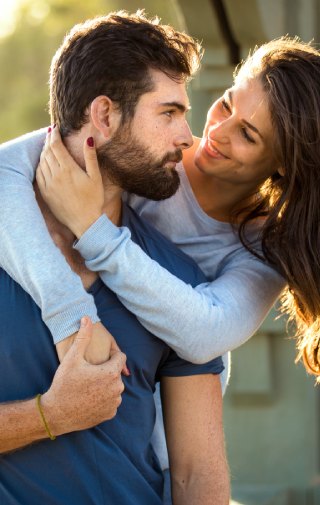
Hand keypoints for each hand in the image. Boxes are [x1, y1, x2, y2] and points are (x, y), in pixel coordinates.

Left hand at [36, 127, 103, 237]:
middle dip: (48, 140)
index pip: (56, 146)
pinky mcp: (45, 193)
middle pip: (47, 152)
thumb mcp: (96, 177)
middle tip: (51, 133)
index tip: (55, 128)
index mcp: (68, 169)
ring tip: (48, 146)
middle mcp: (56, 175)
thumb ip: (91, 157)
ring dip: (44, 151)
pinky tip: (44, 162)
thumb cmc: (94, 200)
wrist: (85, 222)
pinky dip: (40, 164)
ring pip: (42, 162)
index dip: (54, 135)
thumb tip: (88, 139)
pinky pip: (39, 174)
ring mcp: (49, 185)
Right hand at [42, 317, 125, 434]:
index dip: (111, 355)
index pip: (120, 357)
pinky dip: (104, 398)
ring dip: (105, 384)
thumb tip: (87, 317)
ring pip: (114, 387)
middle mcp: (117, 389)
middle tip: (89, 373)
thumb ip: (83, 336)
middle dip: (106, 370)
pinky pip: (111, 401)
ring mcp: (114, 403)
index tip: (97, 358)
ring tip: (88, 385)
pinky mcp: (110, 414)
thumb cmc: (64, 384)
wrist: (56, 413)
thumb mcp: (72, 358)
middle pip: (116, 372)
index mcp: (111, 373)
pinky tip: (90, 397)